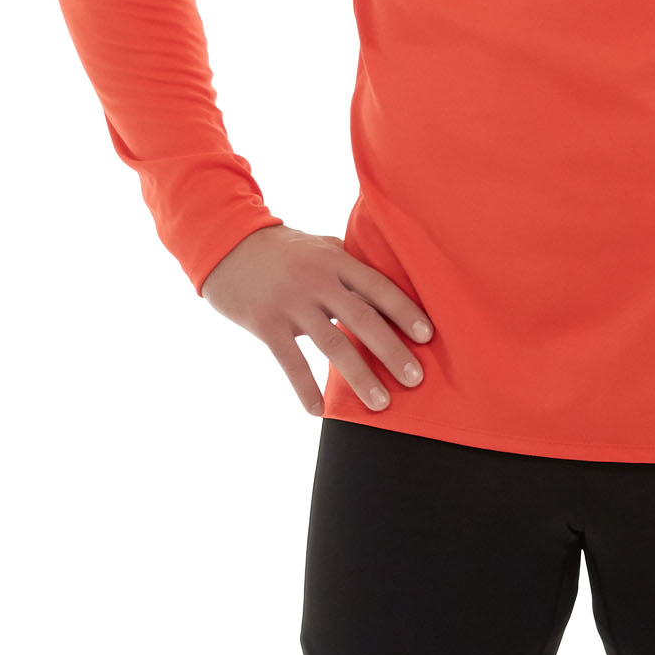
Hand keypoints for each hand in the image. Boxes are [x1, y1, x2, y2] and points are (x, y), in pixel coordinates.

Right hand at [201, 224, 434, 416]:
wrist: (226, 244)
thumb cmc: (280, 248)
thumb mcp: (319, 246)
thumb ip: (348, 264)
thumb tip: (382, 287)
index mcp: (335, 260)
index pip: (378, 287)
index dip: (405, 311)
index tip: (427, 336)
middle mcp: (317, 280)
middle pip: (363, 318)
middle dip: (392, 351)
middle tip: (416, 379)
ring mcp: (291, 302)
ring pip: (332, 344)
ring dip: (359, 377)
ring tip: (381, 403)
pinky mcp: (265, 323)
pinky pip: (290, 361)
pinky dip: (305, 388)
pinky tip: (319, 411)